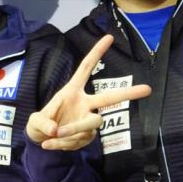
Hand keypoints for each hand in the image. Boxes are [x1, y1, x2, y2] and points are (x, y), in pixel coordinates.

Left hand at [26, 35, 150, 150]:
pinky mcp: (88, 136)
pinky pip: (80, 140)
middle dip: (129, 93)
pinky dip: (64, 144)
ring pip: (91, 123)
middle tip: (148, 89)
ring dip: (72, 131)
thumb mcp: (34, 121)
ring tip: (53, 136)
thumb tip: (56, 130)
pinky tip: (52, 144)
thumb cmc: (40, 123)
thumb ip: (42, 123)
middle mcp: (85, 103)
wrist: (41, 141)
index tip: (109, 37)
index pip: (86, 69)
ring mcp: (88, 120)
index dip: (96, 53)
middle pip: (109, 98)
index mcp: (72, 91)